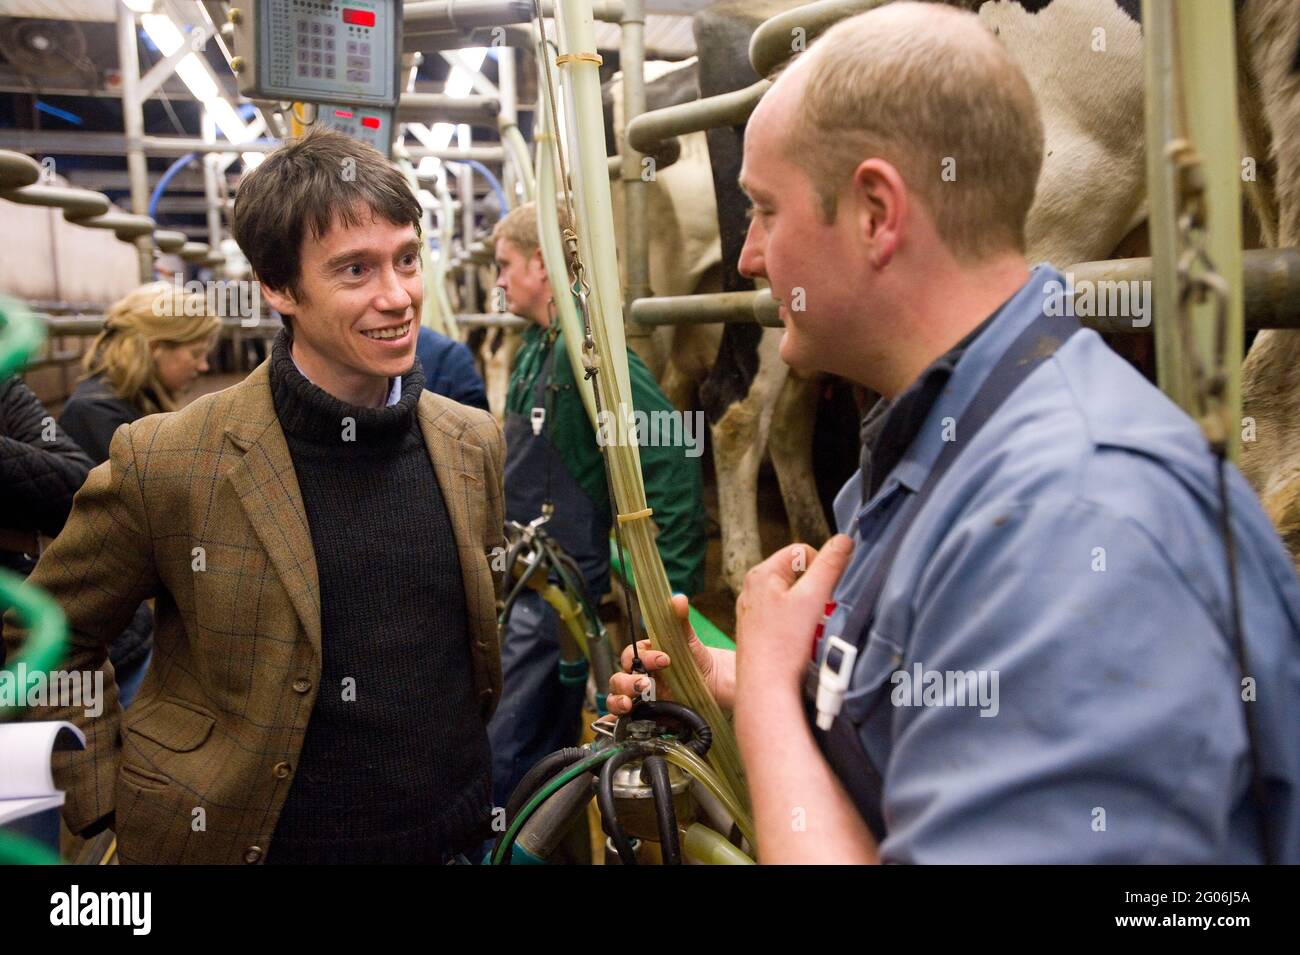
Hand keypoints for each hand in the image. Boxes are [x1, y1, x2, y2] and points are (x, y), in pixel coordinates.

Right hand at [606, 594, 735, 714]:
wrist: (713, 687)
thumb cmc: (698, 660)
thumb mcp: (689, 641)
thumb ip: (681, 621)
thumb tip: (678, 598)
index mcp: (645, 657)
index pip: (632, 655)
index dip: (644, 657)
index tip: (665, 659)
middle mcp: (638, 677)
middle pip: (619, 679)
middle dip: (628, 682)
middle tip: (646, 685)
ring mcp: (640, 698)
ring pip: (616, 698)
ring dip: (618, 701)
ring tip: (630, 704)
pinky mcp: (645, 716)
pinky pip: (621, 720)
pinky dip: (612, 722)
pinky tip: (611, 725)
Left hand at [734, 535, 854, 705]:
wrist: (765, 689)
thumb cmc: (783, 645)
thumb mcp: (813, 598)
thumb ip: (830, 565)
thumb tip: (845, 540)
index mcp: (761, 574)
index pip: (801, 551)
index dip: (820, 568)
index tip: (825, 592)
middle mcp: (753, 589)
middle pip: (798, 576)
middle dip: (815, 592)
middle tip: (819, 614)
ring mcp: (754, 611)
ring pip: (794, 598)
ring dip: (809, 611)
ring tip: (809, 631)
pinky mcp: (758, 631)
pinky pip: (787, 618)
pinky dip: (798, 626)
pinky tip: (800, 642)